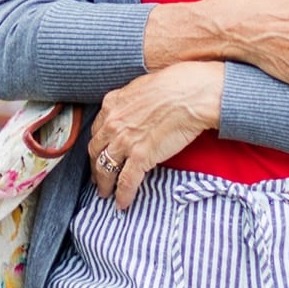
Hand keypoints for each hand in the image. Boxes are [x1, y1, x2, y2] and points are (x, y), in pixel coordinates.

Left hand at [90, 61, 223, 209]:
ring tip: (105, 193)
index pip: (97, 130)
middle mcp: (113, 124)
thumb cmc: (176, 84)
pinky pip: (126, 181)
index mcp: (112, 104)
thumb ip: (130, 100)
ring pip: (105, 169)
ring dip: (104, 184)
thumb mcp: (142, 85)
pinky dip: (122, 195)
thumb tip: (132, 108)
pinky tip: (122, 203)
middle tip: (98, 175)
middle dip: (95, 166)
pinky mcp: (141, 157)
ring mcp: (125, 142)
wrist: (192, 94)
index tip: (100, 151)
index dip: (98, 144)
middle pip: (96, 151)